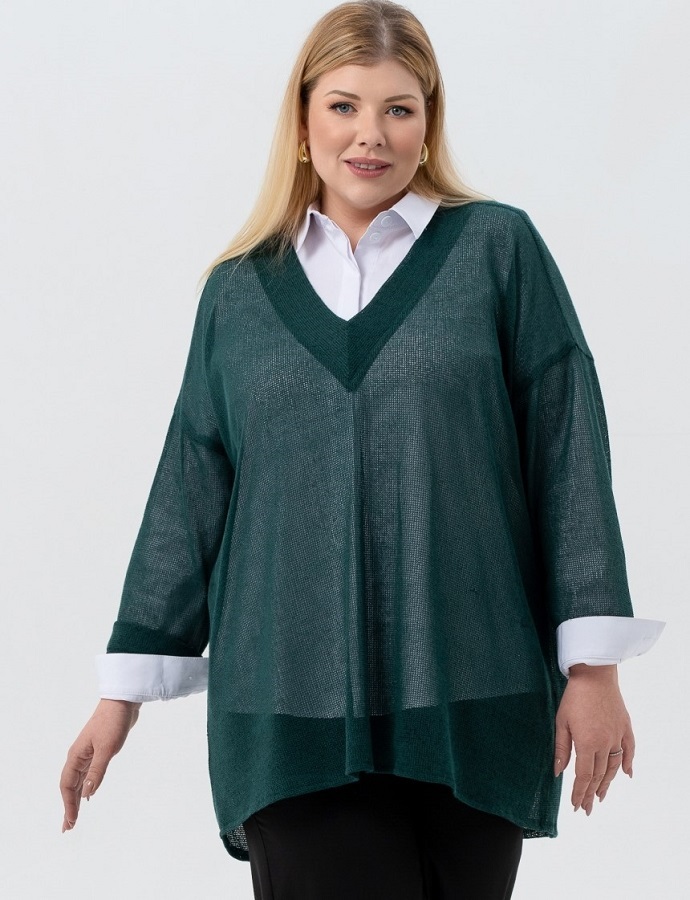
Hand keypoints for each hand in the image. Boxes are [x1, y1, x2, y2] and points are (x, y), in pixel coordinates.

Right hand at [60, 699, 140, 832]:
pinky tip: (88, 795)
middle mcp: (79, 756)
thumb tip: (87, 794)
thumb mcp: (107, 749)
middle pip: (70, 786)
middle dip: (69, 807)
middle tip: (68, 828)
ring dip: (76, 799)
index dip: (68, 805)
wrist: (123, 703)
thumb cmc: (113, 723)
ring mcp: (88, 754)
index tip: (71, 822)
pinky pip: (87, 774)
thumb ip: (97, 771)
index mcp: (77, 756)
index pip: (67, 785)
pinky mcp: (98, 751)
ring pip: (78, 781)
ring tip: (74, 817)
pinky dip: (85, 787)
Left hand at [553, 664, 633, 815]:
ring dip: (608, 783)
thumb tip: (558, 772)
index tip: (576, 806)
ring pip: (614, 766)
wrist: (595, 675)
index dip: (580, 792)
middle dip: (592, 794)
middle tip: (587, 808)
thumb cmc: (574, 697)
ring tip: (601, 796)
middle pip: (599, 775)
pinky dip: (628, 763)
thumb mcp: (561, 722)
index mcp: (588, 744)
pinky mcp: (625, 727)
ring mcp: (617, 736)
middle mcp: (605, 743)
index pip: (584, 776)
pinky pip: (630, 749)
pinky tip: (627, 774)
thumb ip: (561, 749)